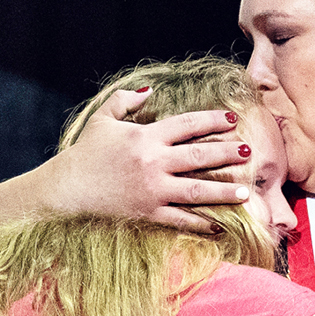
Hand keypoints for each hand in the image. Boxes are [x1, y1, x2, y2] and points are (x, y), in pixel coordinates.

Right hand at [0, 87, 250, 230]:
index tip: (232, 118)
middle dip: (227, 152)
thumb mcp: (102, 120)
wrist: (65, 190)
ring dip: (223, 190)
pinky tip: (219, 225)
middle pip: (199, 155)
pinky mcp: (147, 213)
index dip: (212, 120)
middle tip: (249, 150)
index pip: (187, 124)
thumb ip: (126, 101)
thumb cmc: (84, 153)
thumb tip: (150, 90)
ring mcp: (152, 190)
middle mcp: (153, 163)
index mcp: (145, 137)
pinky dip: (200, 223)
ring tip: (245, 191)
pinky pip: (180, 219)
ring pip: (197, 189)